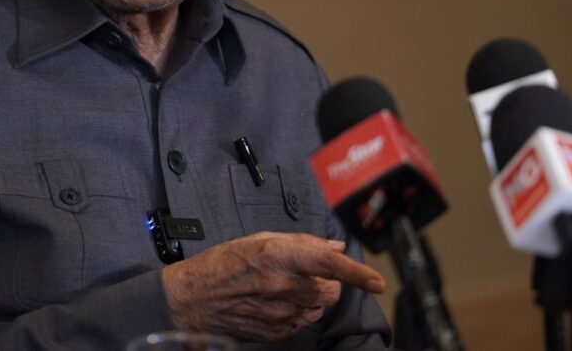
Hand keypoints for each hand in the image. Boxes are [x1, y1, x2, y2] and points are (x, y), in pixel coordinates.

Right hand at [161, 231, 384, 341]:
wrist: (194, 298)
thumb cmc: (222, 264)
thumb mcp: (259, 239)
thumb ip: (302, 242)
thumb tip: (334, 244)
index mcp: (279, 256)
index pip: (329, 263)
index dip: (357, 273)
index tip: (377, 281)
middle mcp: (283, 286)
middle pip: (331, 288)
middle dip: (328, 280)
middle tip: (306, 272)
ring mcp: (280, 312)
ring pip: (320, 307)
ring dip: (314, 297)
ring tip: (285, 286)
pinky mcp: (277, 331)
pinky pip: (304, 321)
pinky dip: (299, 311)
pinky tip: (277, 301)